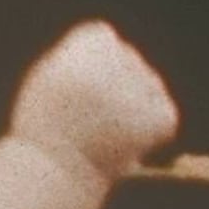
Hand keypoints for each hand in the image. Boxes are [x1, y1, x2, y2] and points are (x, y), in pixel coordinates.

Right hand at [8, 22, 177, 183]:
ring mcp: (144, 87)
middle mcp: (121, 59)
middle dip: (117, 86)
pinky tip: (127, 144)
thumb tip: (113, 44)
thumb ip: (82, 55)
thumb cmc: (44, 127)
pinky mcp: (162, 115)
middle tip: (92, 118)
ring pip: (149, 87)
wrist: (56, 169)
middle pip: (129, 62)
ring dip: (135, 108)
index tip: (77, 90)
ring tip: (106, 133)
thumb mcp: (50, 77)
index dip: (91, 66)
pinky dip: (151, 132)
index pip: (105, 39)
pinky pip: (164, 114)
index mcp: (92, 43)